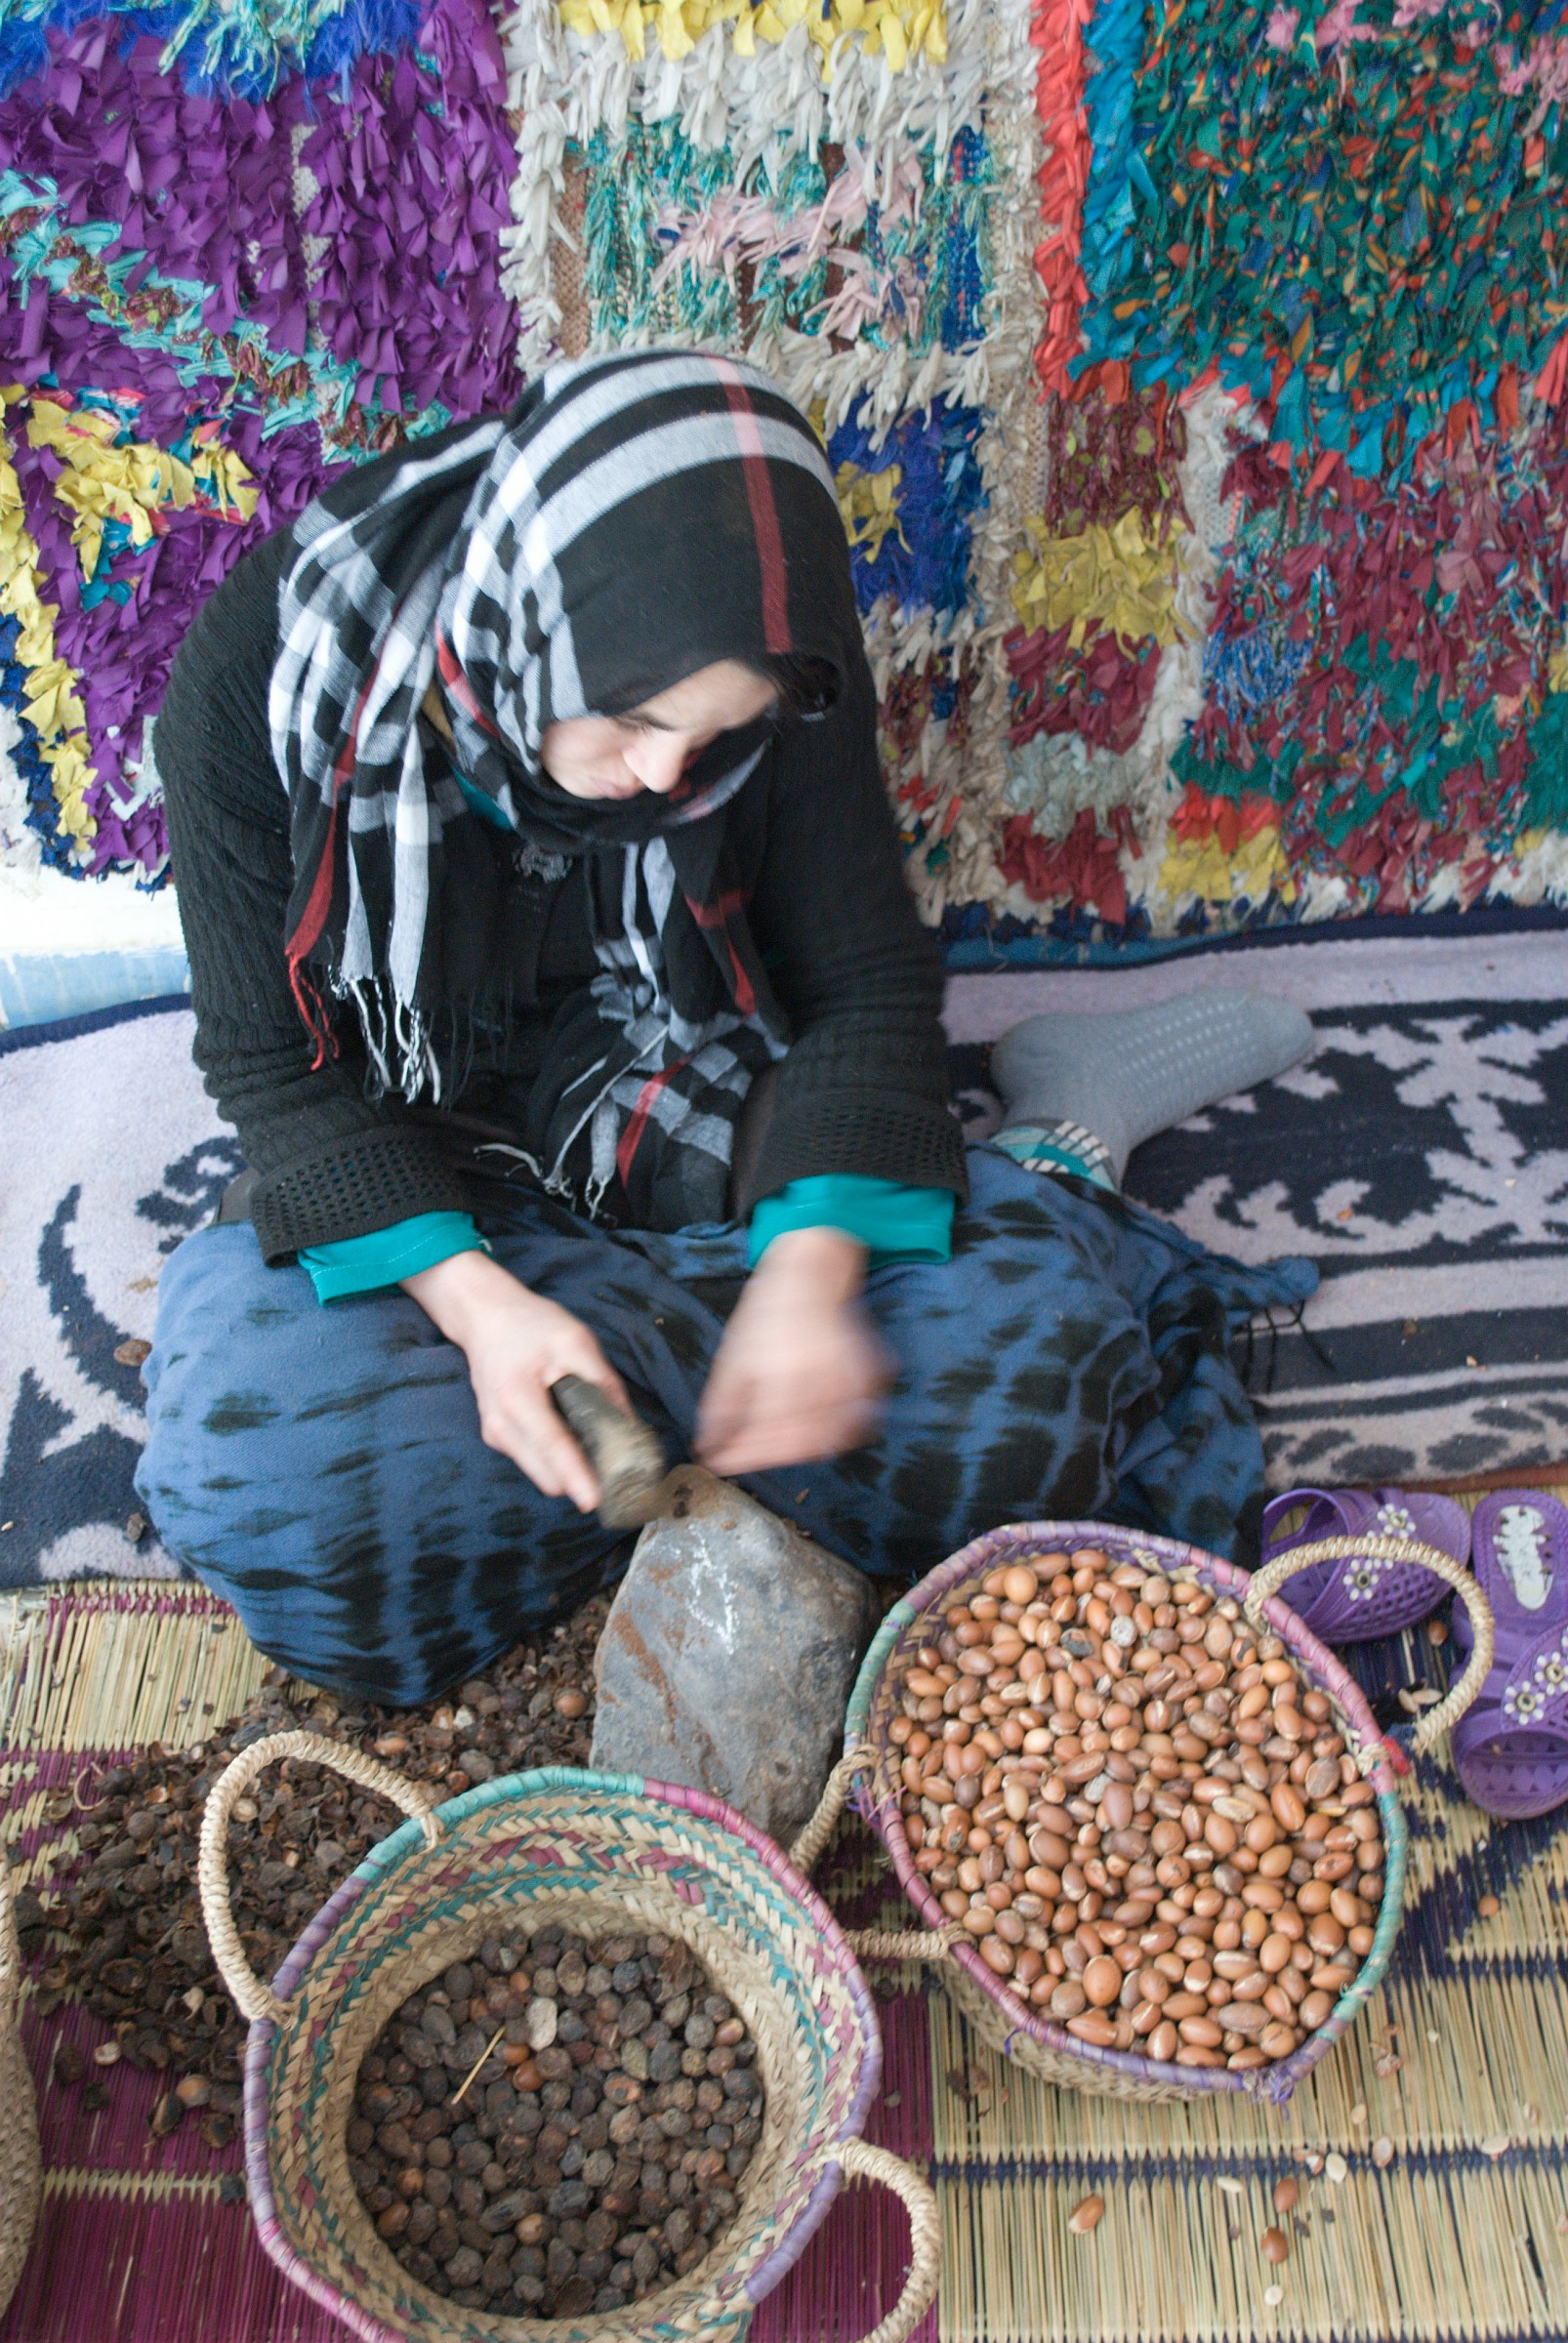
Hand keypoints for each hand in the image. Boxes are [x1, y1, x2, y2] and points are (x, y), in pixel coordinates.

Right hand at [403, 1250, 628, 1510]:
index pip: (552, 1447)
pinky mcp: (498, 1440)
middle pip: (548, 1477)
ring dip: (571, 1470)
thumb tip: (630, 1429)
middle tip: (619, 1467)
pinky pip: (536, 1463)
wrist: (485, 1319)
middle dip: (583, 1478)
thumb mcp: (576, 1342)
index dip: (577, 1477)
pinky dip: (558, 1459)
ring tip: (595, 1442)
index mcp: (517, 1397)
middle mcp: (500, 1425)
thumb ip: (603, 1385)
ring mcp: (496, 1436)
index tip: (596, 1501)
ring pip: (543, 1476)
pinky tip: (570, 1430)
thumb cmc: (531, 1326)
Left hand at [696, 1227, 889, 1475]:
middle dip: (768, 1456)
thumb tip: (707, 1448)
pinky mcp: (869, 1377)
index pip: (767, 1435)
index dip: (743, 1456)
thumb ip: (720, 1407)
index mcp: (784, 1374)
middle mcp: (821, 1380)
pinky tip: (815, 1433)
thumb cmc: (768, 1313)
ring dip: (801, 1451)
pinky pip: (857, 1422)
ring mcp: (851, 1379)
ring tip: (776, 1447)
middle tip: (746, 1454)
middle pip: (800, 1444)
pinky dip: (836, 1436)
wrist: (811, 1274)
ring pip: (831, 1439)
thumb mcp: (734, 1355)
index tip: (722, 1462)